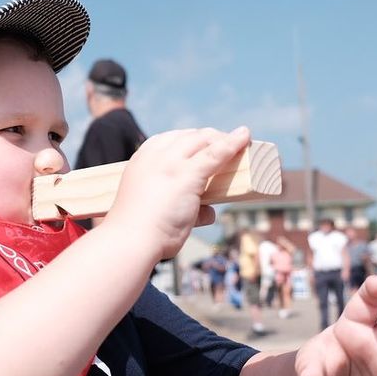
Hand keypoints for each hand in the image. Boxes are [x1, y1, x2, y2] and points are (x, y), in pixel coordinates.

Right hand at [106, 126, 250, 259]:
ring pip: (203, 140)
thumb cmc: (142, 231)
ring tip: (239, 143)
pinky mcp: (188, 175)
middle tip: (227, 145)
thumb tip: (209, 213)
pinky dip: (232, 143)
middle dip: (209, 137)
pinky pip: (215, 153)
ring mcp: (171, 163)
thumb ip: (187, 209)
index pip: (169, 139)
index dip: (189, 139)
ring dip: (222, 139)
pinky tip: (244, 136)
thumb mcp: (158, 211)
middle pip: (188, 136)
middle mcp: (155, 156)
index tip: (204, 144)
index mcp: (141, 161)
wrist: (132, 240)